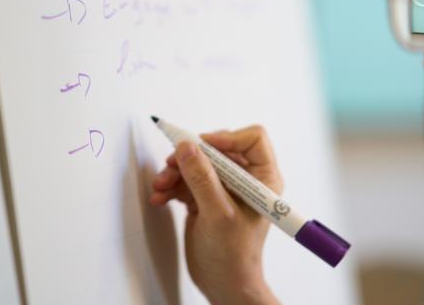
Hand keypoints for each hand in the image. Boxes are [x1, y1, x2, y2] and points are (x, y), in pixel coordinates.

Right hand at [149, 126, 281, 304]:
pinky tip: (160, 198)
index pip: (253, 139)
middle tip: (171, 164)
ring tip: (161, 186)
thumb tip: (188, 148)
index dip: (226, 138)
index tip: (201, 145)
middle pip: (218, 149)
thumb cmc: (234, 256)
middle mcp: (246, 179)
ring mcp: (224, 188)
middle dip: (192, 157)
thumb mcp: (218, 214)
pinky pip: (186, 180)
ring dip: (176, 172)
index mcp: (263, 178)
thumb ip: (202, 179)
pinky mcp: (206, 198)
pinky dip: (172, 186)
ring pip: (198, 163)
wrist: (223, 284)